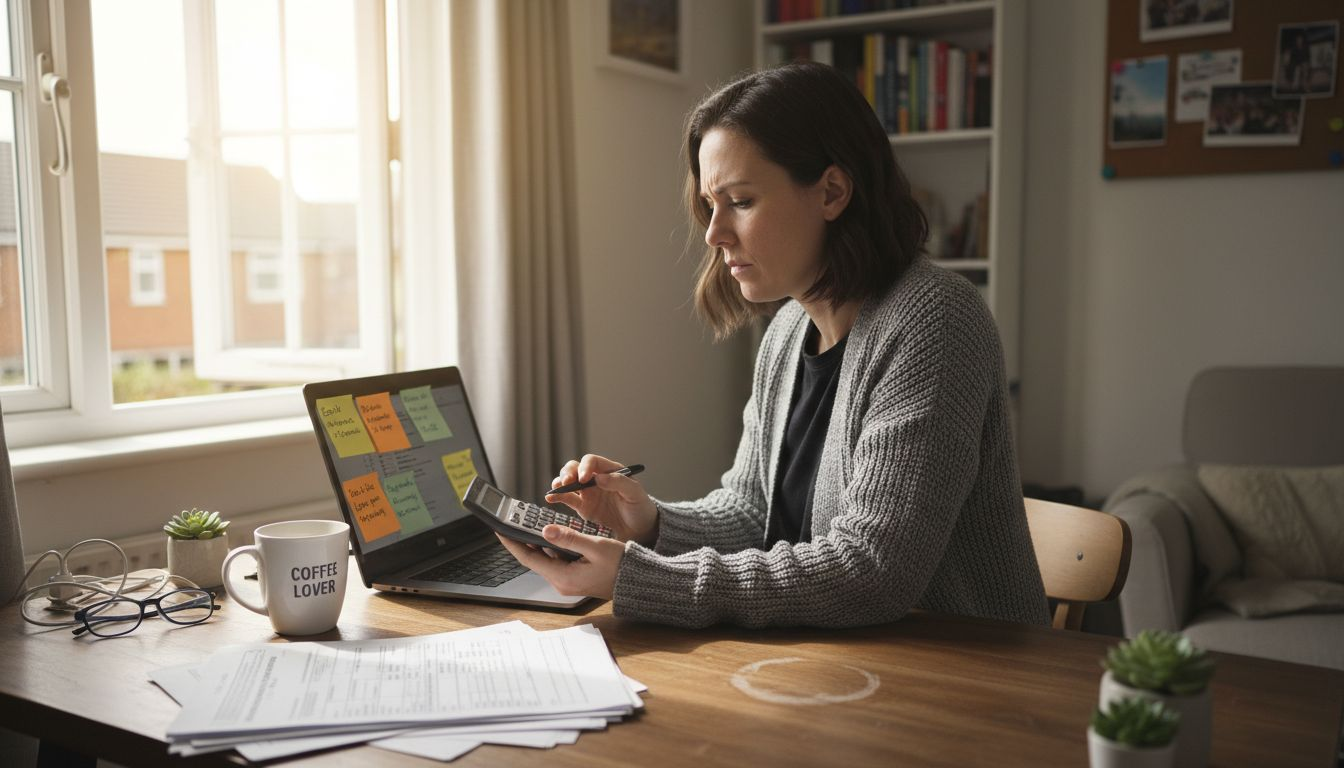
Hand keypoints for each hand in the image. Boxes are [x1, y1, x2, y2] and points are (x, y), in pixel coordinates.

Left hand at [496, 528, 623, 599]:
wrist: (636, 582)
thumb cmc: (621, 566)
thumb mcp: (596, 548)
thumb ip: (570, 538)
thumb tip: (546, 531)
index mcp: (564, 577)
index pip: (528, 558)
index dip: (512, 543)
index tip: (499, 530)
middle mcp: (562, 582)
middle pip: (534, 559)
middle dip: (521, 540)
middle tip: (511, 523)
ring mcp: (568, 581)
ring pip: (545, 558)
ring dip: (536, 542)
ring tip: (527, 524)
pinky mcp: (574, 577)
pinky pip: (556, 560)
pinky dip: (551, 546)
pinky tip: (550, 533)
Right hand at [545, 454, 657, 545]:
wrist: (640, 530)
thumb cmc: (640, 508)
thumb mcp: (635, 494)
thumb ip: (619, 483)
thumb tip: (598, 477)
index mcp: (609, 471)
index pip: (592, 462)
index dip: (585, 467)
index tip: (583, 478)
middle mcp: (596, 479)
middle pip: (575, 468)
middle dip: (568, 472)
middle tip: (566, 482)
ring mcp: (588, 492)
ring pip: (568, 481)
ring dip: (560, 482)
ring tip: (556, 488)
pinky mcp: (582, 507)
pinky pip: (566, 498)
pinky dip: (557, 496)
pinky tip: (550, 498)